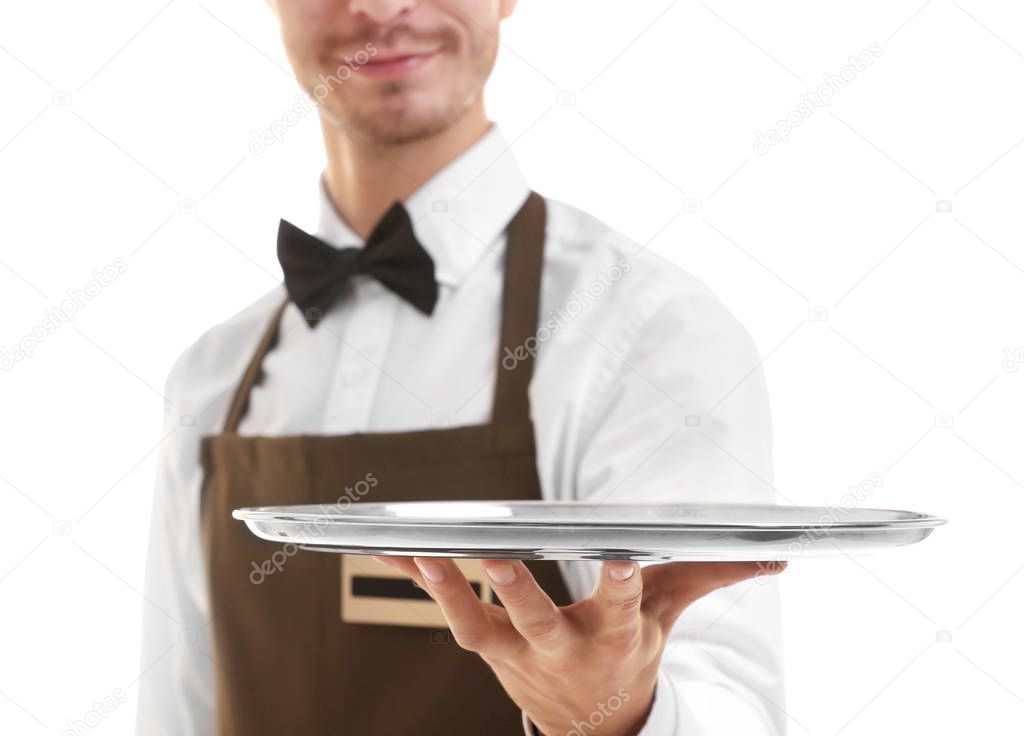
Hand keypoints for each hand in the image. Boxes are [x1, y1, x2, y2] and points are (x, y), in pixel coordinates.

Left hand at [372, 556, 785, 735]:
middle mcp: (564, 649)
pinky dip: (425, 583)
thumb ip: (713, 576)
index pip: (624, 606)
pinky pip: (451, 615)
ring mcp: (519, 655)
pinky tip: (398, 550)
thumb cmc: (631, 655)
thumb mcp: (671, 617)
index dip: (622, 582)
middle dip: (518, 592)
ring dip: (450, 591)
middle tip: (497, 557)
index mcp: (616, 636)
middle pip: (539, 622)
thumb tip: (778, 557)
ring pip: (479, 626)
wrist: (592, 724)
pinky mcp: (489, 651)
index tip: (620, 554)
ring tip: (425, 551)